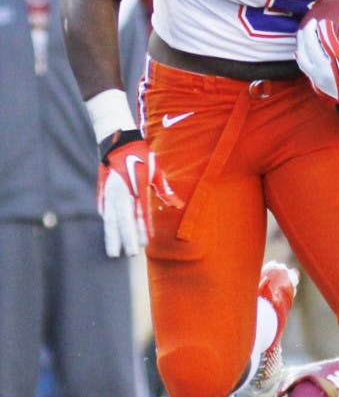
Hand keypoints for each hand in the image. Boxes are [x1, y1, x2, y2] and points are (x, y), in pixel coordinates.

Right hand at [98, 130, 182, 257]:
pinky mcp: (102, 191)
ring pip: (111, 220)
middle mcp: (122, 192)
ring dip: (113, 236)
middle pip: (124, 220)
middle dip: (127, 238)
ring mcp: (110, 193)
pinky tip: (110, 232)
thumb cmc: (141, 156)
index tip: (146, 243)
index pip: (141, 213)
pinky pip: (104, 210)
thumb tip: (178, 205)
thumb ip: (165, 189)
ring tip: (114, 252)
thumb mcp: (156, 170)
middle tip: (130, 254)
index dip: (143, 229)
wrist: (118, 141)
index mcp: (137, 188)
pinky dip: (107, 223)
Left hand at [296, 17, 338, 119]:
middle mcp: (327, 72)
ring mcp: (318, 79)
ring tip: (304, 32)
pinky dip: (301, 54)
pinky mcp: (315, 84)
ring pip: (303, 57)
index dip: (323, 28)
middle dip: (309, 32)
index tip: (325, 21)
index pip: (327, 41)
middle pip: (310, 47)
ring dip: (302, 42)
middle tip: (312, 22)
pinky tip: (301, 47)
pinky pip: (303, 66)